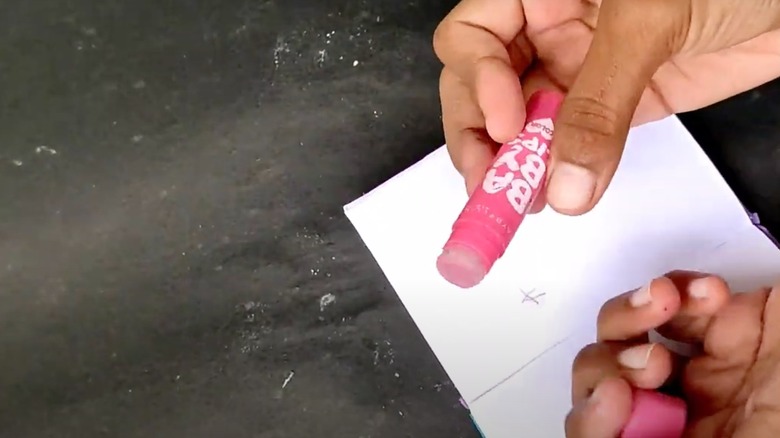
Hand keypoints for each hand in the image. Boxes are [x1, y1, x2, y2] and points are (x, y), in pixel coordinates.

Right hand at [434, 0, 779, 214]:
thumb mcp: (649, 22)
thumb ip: (601, 104)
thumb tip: (563, 184)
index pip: (472, 35)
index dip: (478, 80)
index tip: (506, 124)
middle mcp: (548, 26)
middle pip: (482, 85)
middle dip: (480, 135)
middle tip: (492, 182)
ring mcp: (579, 67)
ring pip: (522, 122)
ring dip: (514, 164)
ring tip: (519, 199)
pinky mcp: (614, 103)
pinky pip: (569, 142)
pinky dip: (557, 172)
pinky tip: (554, 195)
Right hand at [566, 272, 779, 436]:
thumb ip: (773, 320)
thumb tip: (760, 283)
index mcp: (727, 367)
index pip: (677, 313)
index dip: (678, 294)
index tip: (701, 293)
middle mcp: (682, 392)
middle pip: (623, 334)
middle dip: (634, 312)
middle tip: (658, 306)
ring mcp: (648, 426)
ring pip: (593, 374)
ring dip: (610, 358)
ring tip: (647, 370)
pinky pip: (586, 432)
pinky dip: (592, 412)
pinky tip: (616, 400)